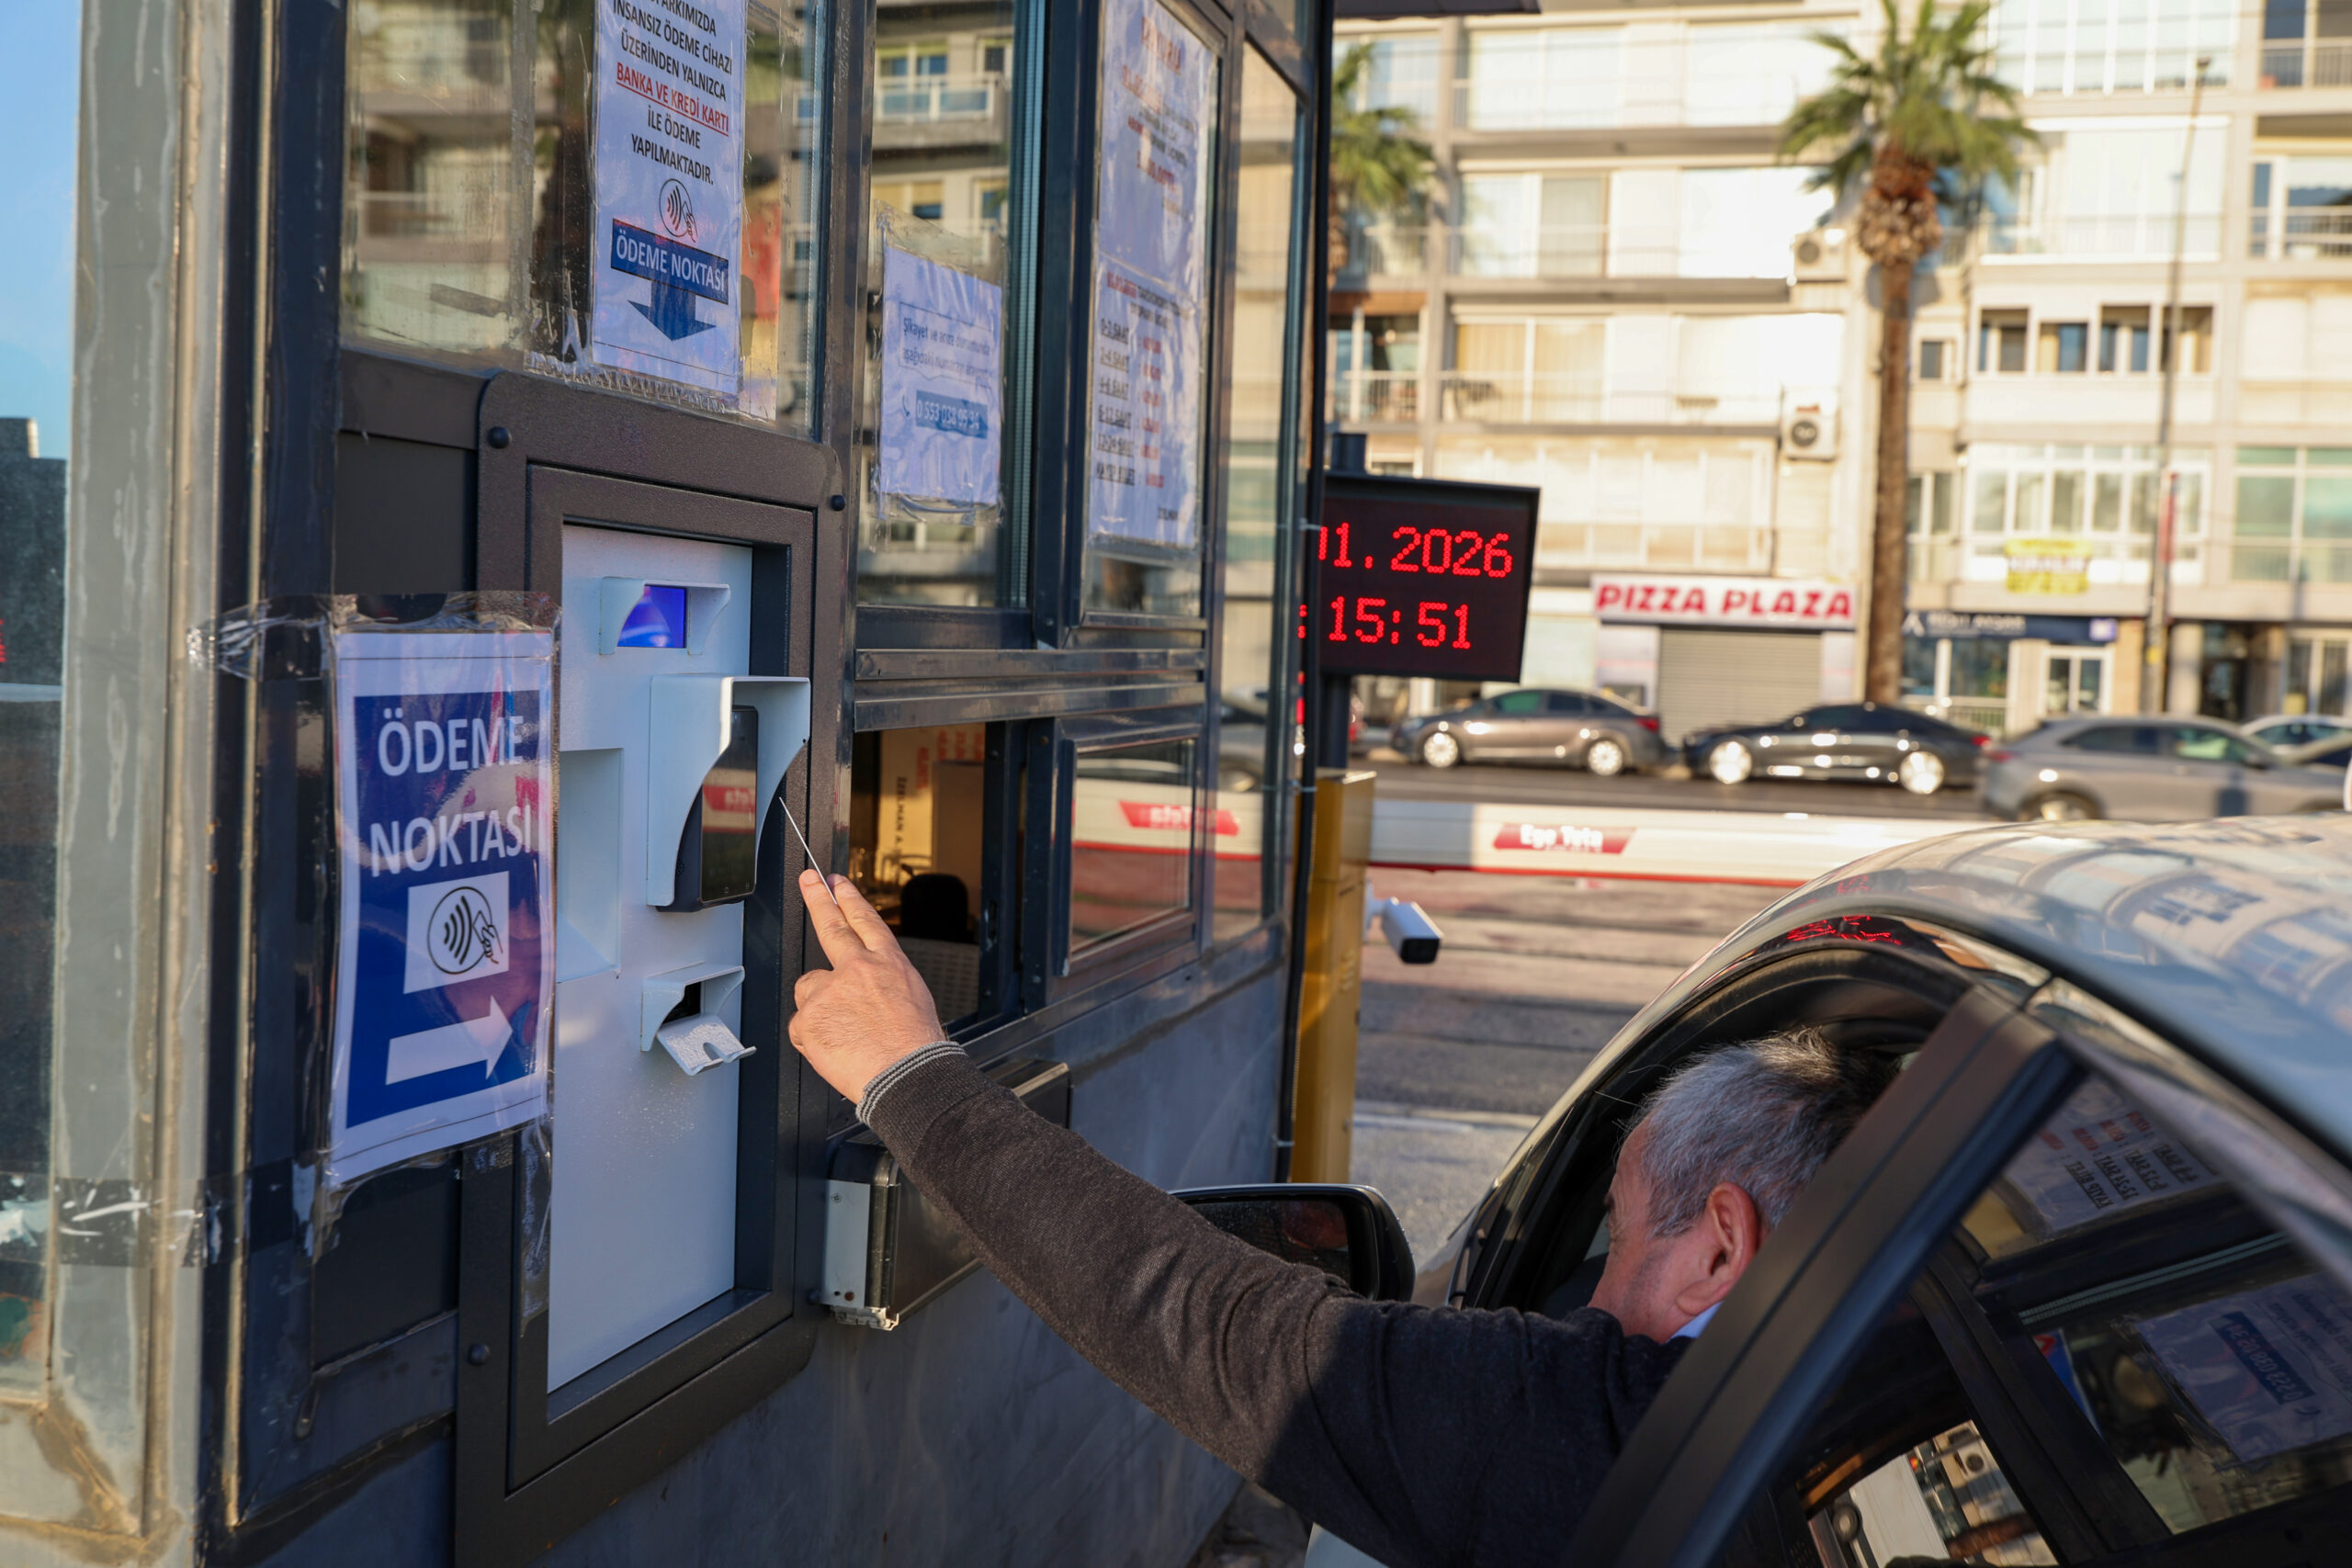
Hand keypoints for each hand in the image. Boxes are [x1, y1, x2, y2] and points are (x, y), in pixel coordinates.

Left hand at [788, 871, 947, 1104]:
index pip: (865, 921)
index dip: (849, 899)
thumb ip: (880, 981)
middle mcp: (858, 968)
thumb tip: (859, 984)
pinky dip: (813, 1038)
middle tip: (809, 880)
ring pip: (810, 990)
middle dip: (818, 898)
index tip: (836, 883)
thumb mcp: (912, 998)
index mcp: (888, 963)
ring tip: (844, 1033)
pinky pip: (801, 1024)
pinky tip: (835, 1047)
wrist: (906, 1076)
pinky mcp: (809, 1016)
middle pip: (831, 926)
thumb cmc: (913, 1048)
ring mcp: (830, 990)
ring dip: (819, 1008)